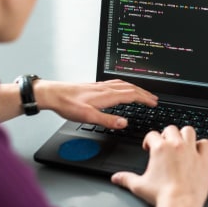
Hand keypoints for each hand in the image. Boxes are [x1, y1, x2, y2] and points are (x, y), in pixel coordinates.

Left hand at [35, 79, 157, 128]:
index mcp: (106, 95)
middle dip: (144, 93)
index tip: (154, 102)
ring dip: (135, 88)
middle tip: (153, 98)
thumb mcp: (88, 117)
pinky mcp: (95, 86)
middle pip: (130, 88)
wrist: (53, 94)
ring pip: (123, 84)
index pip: (131, 95)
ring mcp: (100, 86)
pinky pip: (115, 83)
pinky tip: (121, 88)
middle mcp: (105, 88)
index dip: (144, 99)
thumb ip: (107, 120)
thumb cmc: (68, 104)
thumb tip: (124, 123)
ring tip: (142, 93)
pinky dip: (125, 85)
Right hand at [111, 125, 207, 206]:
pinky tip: (197, 150)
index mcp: (159, 148)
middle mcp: (175, 145)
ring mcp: (190, 151)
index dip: (149, 141)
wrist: (179, 204)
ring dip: (184, 135)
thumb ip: (126, 178)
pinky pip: (205, 143)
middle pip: (170, 129)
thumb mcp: (139, 185)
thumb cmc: (161, 195)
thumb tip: (116, 177)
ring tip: (181, 142)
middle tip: (164, 145)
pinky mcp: (202, 159)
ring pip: (188, 130)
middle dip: (166, 135)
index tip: (149, 148)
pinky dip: (201, 145)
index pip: (152, 134)